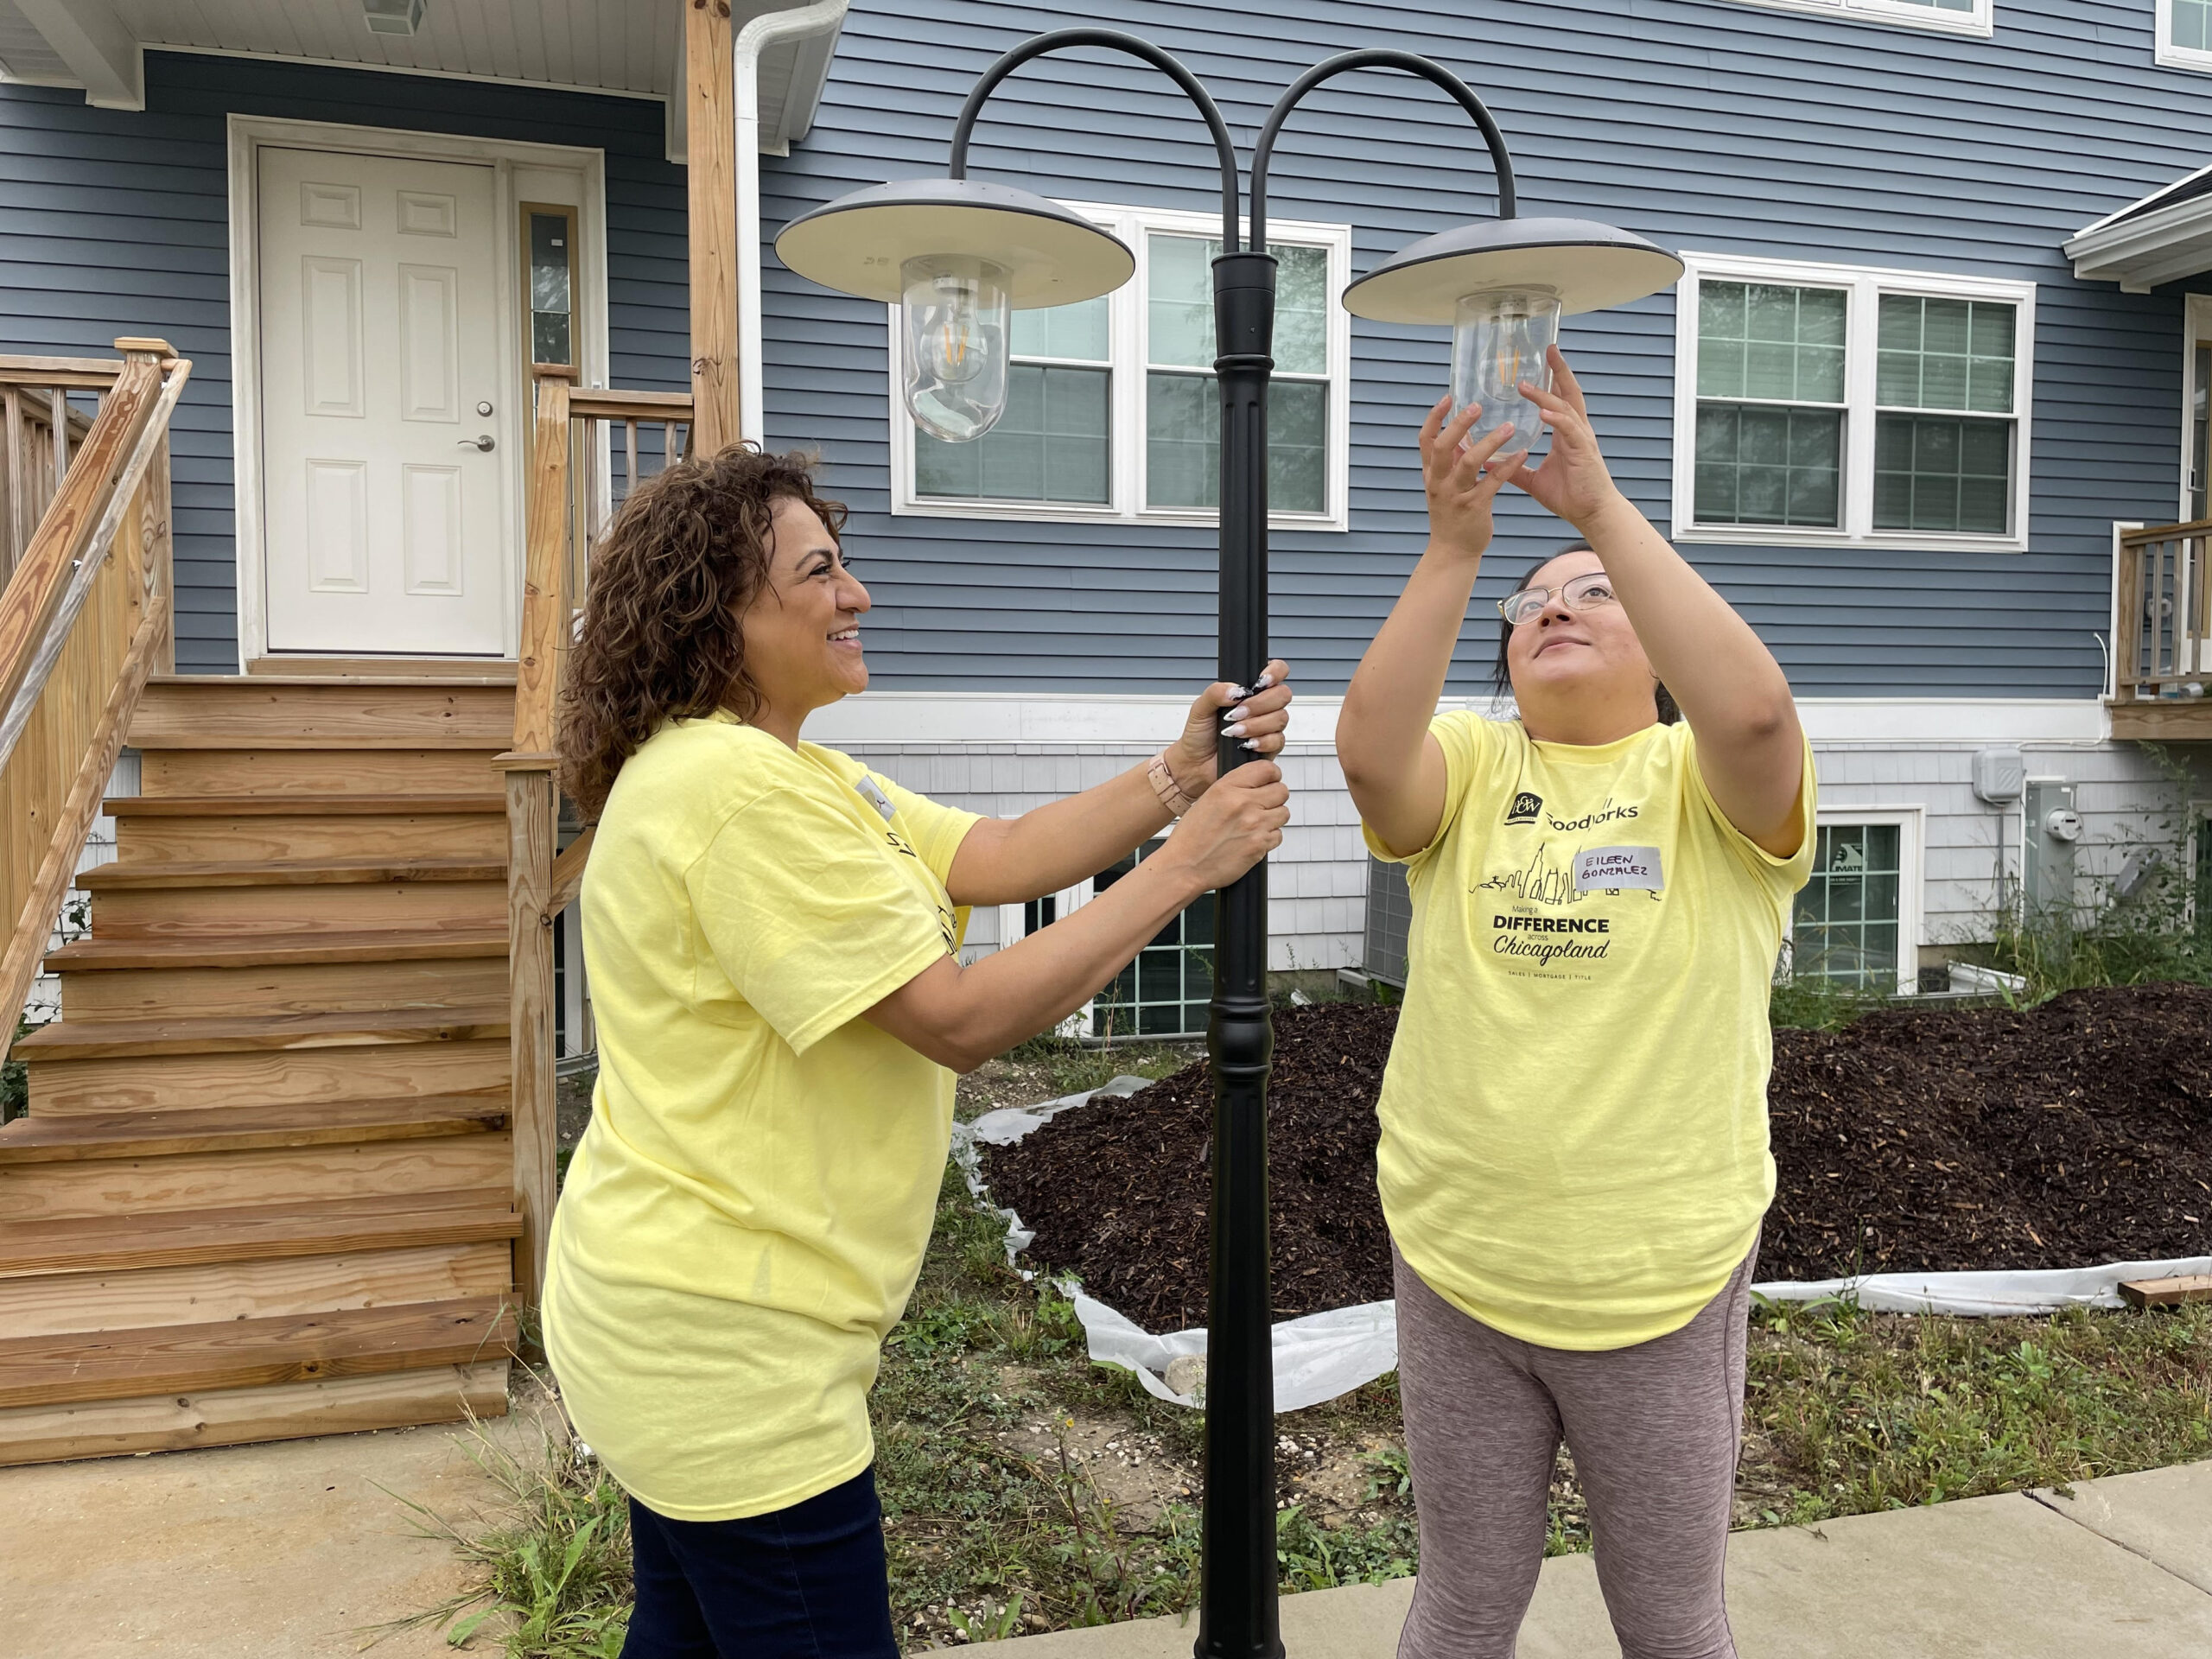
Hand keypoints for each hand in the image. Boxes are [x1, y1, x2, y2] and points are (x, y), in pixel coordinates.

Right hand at [1156, 760, 1288, 891]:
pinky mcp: (1260, 845)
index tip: (1270, 781)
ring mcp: (1254, 825)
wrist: (1185, 866)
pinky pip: (1278, 835)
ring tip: (1255, 825)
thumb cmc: (1191, 837)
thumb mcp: (1207, 799)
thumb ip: (1234, 788)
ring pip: (1284, 813)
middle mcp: (1243, 803)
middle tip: (1263, 805)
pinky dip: (1269, 838)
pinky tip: (1252, 839)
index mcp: (1227, 788)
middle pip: (1281, 791)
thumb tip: (1258, 784)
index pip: (1267, 769)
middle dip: (1275, 798)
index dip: (1272, 775)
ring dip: (1273, 818)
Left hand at [1168, 659, 1292, 793]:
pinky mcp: (1270, 747)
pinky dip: (1261, 741)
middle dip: (1259, 704)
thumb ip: (1216, 692)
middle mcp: (1263, 706)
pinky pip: (1278, 740)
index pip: (1276, 671)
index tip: (1260, 682)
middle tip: (1236, 713)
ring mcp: (1268, 726)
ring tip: (1234, 732)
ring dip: (1256, 724)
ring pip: (1281, 717)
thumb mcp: (1200, 708)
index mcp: (1249, 690)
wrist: (1196, 764)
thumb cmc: (1200, 734)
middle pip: (1283, 694)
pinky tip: (1245, 744)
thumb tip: (1236, 689)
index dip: (1275, 672)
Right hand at [1419, 397, 1523, 560]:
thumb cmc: (1451, 517)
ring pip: (1468, 463)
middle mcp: (1439, 483)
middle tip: (1477, 405)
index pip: (1425, 440)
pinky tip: (1522, 453)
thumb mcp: (1443, 487)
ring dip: (1489, 442)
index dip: (1434, 418)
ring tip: (1509, 426)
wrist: (1452, 552)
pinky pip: (1492, 482)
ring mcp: (1455, 495)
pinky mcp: (1474, 507)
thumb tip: (1460, 435)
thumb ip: (1449, 463)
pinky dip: (1508, 466)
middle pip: (1442, 447)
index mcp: (1430, 475)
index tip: (1448, 397)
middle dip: (1458, 424)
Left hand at [1489, 346, 1627, 533]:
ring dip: (1545, 395)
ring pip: (1565, 408)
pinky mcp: (1584, 452)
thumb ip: (1514, 469)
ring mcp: (1582, 439)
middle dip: (1559, 370)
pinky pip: (1570, 430)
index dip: (1552, 380)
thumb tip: (1490, 463)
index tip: (1542, 361)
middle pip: (1569, 393)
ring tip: (1525, 385)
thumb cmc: (1570, 497)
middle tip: (1549, 348)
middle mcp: (1576, 431)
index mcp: (1567, 434)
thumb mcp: (1535, 481)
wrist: (1592, 515)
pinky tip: (1543, 412)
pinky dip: (1556, 419)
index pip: (1559, 399)